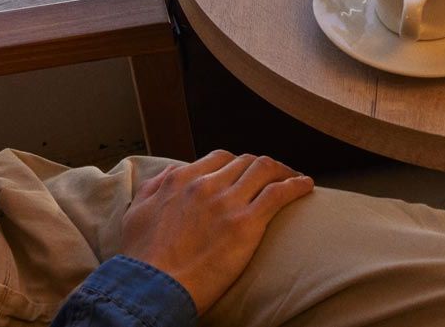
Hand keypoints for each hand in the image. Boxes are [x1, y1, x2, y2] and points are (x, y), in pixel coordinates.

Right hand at [120, 151, 312, 315]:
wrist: (152, 286)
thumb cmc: (142, 258)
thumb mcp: (138, 212)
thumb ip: (155, 186)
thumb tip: (169, 173)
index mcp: (181, 179)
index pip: (219, 158)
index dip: (237, 164)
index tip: (246, 173)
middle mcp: (206, 183)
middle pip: (245, 161)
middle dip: (263, 166)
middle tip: (275, 176)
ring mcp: (227, 202)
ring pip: (264, 170)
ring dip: (283, 170)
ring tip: (294, 177)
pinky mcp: (246, 224)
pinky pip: (278, 194)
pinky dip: (295, 185)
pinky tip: (306, 186)